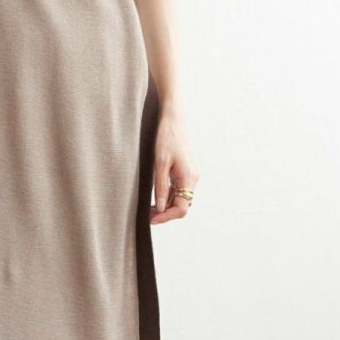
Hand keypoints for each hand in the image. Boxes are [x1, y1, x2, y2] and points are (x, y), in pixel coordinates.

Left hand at [150, 109, 197, 223]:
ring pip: (180, 199)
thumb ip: (161, 187)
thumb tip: (161, 208)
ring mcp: (190, 175)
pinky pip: (178, 190)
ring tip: (149, 209)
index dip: (167, 217)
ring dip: (166, 207)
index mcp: (189, 178)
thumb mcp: (160, 163)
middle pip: (182, 206)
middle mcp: (192, 179)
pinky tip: (156, 198)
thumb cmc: (166, 138)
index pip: (182, 208)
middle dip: (166, 214)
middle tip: (147, 216)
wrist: (172, 119)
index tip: (151, 220)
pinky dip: (168, 197)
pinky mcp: (185, 172)